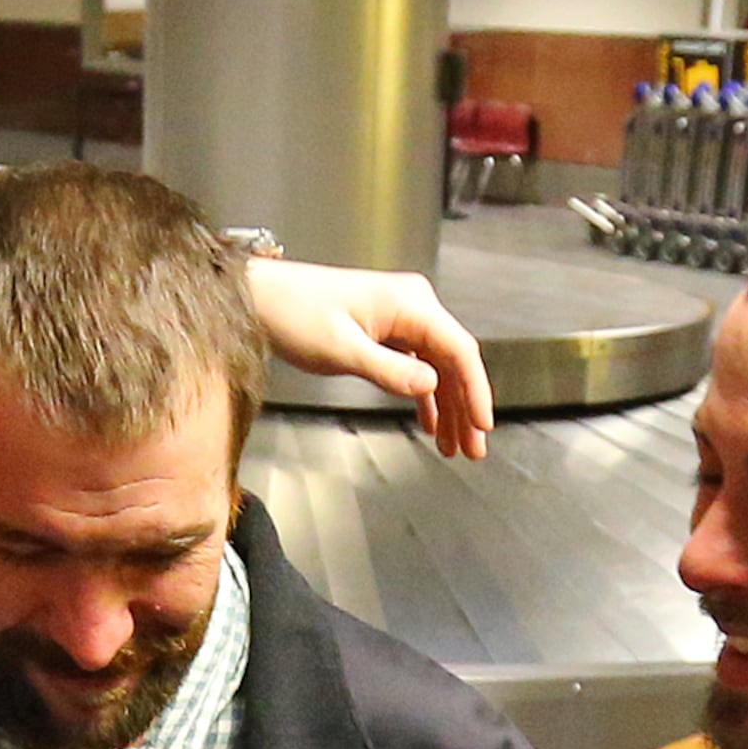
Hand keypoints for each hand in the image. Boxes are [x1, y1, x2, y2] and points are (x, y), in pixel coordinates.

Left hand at [242, 258, 496, 460]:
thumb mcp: (342, 349)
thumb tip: (430, 386)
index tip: (484, 425)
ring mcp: (401, 319)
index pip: (459, 350)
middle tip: (473, 449)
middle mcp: (413, 307)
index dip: (476, 391)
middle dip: (466, 408)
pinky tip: (431, 424)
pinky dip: (425, 396)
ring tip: (455, 446)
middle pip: (454, 363)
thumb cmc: (295, 313)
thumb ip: (388, 370)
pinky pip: (418, 366)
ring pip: (438, 368)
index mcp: (410, 304)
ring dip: (449, 407)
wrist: (263, 298)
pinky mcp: (387, 331)